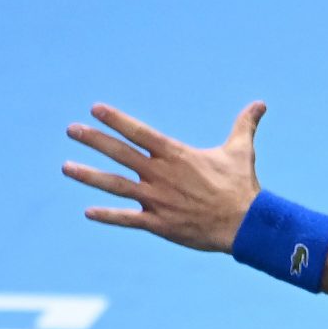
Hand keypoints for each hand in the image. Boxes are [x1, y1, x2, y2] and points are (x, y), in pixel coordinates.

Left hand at [63, 101, 266, 253]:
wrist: (247, 225)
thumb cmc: (242, 186)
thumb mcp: (241, 151)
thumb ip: (244, 125)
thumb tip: (261, 104)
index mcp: (176, 155)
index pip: (139, 132)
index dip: (116, 119)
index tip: (95, 109)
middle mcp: (161, 175)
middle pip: (120, 153)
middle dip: (93, 140)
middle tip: (71, 129)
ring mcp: (158, 200)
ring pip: (116, 185)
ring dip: (90, 175)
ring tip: (67, 167)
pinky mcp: (160, 224)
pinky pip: (129, 219)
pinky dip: (108, 216)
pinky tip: (88, 212)